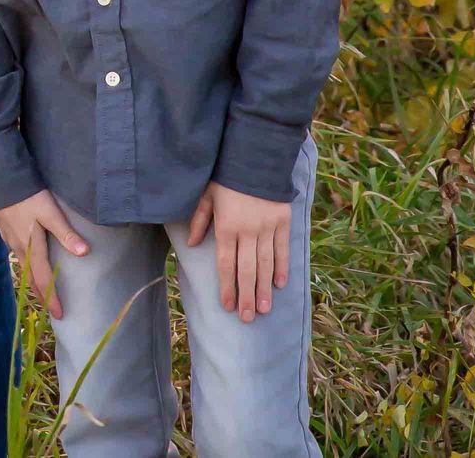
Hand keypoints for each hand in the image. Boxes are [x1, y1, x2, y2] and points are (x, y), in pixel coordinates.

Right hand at [0, 189, 88, 318]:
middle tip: (49, 310)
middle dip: (40, 295)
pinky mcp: (4, 230)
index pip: (43, 279)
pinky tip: (26, 261)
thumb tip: (84, 253)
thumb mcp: (50, 212)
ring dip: (32, 281)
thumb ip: (66, 233)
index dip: (52, 298)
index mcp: (32, 247)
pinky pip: (16, 254)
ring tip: (40, 290)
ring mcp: (9, 238)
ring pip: (22, 267)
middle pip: (30, 277)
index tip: (59, 315)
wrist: (1, 178)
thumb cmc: (28, 196)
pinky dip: (24, 266)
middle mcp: (19, 247)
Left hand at [186, 181, 291, 321]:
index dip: (226, 286)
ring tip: (263, 309)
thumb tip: (191, 243)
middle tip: (246, 318)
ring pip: (266, 265)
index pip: (225, 263)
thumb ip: (199, 219)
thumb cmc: (225, 175)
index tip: (226, 306)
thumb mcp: (206, 194)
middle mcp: (247, 231)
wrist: (254, 156)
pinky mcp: (283, 222)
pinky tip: (280, 285)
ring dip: (264, 289)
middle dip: (245, 296)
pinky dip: (282, 268)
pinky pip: (283, 250)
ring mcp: (267, 228)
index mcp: (226, 226)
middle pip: (246, 270)